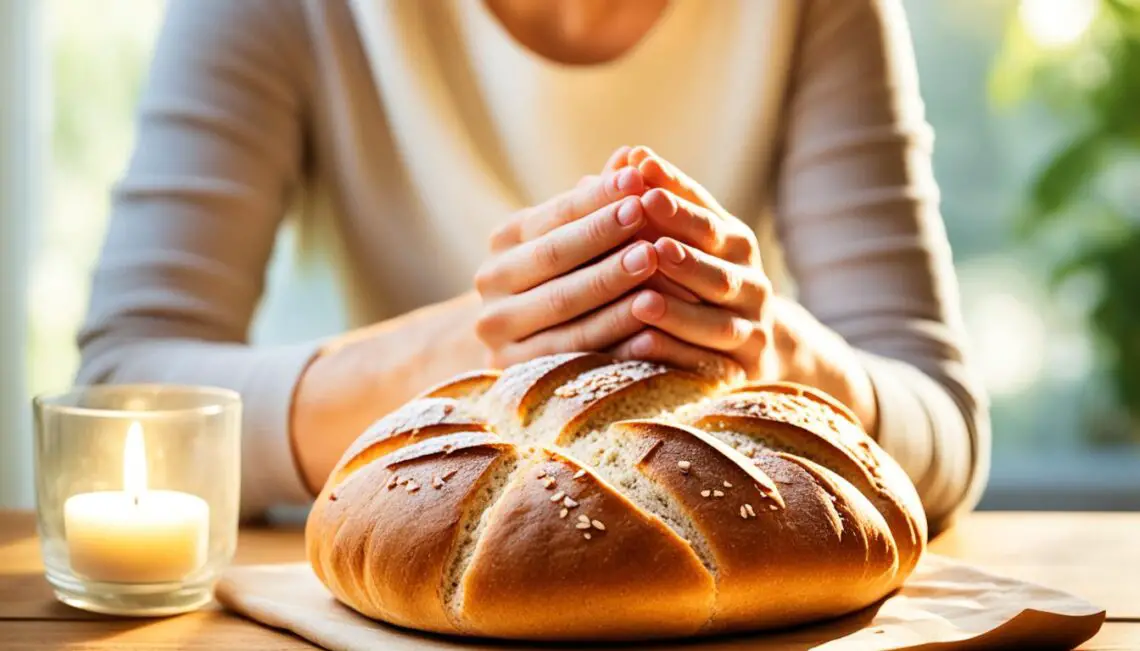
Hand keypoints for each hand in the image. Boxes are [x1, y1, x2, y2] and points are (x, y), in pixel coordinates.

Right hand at [474, 168, 664, 367]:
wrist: (526, 345)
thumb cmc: (571, 276)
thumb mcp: (580, 236)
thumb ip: (602, 201)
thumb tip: (632, 153)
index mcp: (505, 241)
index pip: (553, 215)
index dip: (596, 198)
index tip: (638, 179)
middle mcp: (492, 282)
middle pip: (552, 256)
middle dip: (602, 234)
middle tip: (647, 214)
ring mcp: (499, 329)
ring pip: (561, 304)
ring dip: (610, 282)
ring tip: (653, 261)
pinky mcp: (516, 370)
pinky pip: (570, 351)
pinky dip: (611, 335)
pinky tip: (648, 321)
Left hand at [606, 146, 775, 380]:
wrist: (757, 348)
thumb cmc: (696, 280)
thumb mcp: (680, 239)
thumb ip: (653, 205)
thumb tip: (624, 156)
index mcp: (733, 242)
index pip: (705, 212)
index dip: (674, 190)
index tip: (641, 168)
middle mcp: (750, 282)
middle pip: (718, 266)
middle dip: (683, 250)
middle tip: (648, 240)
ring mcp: (750, 329)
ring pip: (715, 320)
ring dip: (679, 310)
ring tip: (642, 300)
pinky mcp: (740, 373)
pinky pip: (705, 366)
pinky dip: (675, 356)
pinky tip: (642, 347)